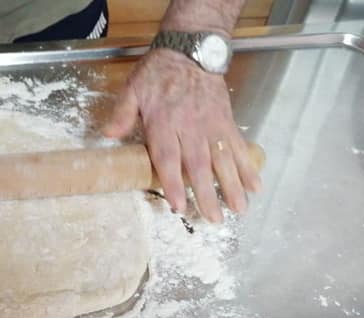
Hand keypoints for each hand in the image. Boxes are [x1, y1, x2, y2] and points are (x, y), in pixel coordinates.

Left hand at [104, 49, 260, 221]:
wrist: (190, 51)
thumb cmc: (158, 74)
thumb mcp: (132, 89)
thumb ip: (122, 114)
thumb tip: (107, 135)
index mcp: (164, 123)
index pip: (169, 159)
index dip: (174, 184)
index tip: (179, 206)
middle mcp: (191, 128)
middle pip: (200, 166)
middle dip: (208, 195)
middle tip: (214, 220)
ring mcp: (212, 126)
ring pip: (224, 160)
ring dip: (233, 186)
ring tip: (239, 210)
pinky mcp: (226, 122)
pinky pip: (239, 146)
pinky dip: (248, 166)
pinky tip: (256, 185)